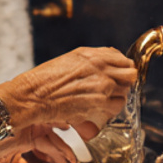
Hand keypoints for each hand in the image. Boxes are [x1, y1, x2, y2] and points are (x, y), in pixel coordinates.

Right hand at [0, 47, 135, 132]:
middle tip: (115, 86)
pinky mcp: (99, 103)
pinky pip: (117, 105)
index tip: (118, 73)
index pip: (121, 57)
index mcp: (90, 54)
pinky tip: (100, 107)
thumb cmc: (43, 80)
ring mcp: (102, 85)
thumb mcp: (68, 61)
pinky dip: (111, 108)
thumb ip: (90, 61)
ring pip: (126, 90)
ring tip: (103, 99)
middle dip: (124, 80)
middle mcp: (99, 67)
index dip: (121, 67)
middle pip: (130, 72)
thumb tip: (105, 64)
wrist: (32, 96)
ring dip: (117, 95)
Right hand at [0, 123, 98, 162]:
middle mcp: (24, 127)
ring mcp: (26, 126)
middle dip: (65, 151)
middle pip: (52, 134)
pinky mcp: (26, 130)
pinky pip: (49, 141)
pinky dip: (60, 154)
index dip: (56, 151)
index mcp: (18, 134)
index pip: (43, 138)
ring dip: (66, 155)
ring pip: (54, 138)